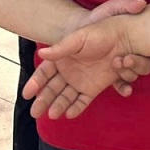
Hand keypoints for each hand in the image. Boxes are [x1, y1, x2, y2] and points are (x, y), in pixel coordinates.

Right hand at [23, 15, 147, 120]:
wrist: (123, 38)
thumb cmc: (98, 34)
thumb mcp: (78, 38)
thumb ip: (61, 48)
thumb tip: (41, 53)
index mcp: (61, 58)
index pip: (44, 73)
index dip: (35, 83)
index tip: (26, 94)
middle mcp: (68, 72)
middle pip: (52, 89)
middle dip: (43, 100)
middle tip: (35, 112)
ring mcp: (80, 81)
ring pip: (65, 97)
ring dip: (58, 106)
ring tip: (52, 115)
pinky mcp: (93, 89)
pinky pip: (82, 101)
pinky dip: (76, 108)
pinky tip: (69, 114)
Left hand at [59, 0, 149, 97]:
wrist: (74, 30)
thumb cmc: (96, 19)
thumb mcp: (109, 8)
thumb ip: (125, 5)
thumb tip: (141, 3)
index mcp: (134, 40)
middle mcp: (130, 55)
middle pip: (144, 65)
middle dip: (140, 64)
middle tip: (126, 58)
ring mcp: (118, 68)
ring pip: (132, 76)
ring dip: (130, 75)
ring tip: (119, 66)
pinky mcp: (106, 79)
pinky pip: (118, 87)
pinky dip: (123, 89)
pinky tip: (125, 90)